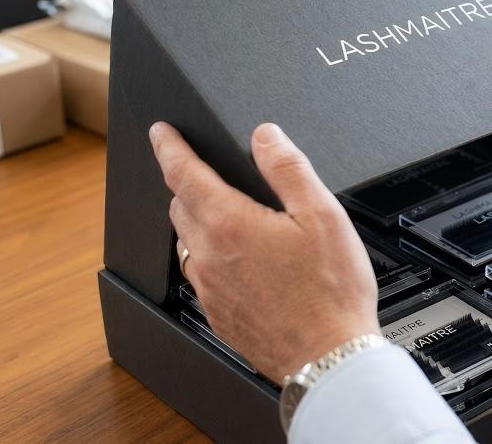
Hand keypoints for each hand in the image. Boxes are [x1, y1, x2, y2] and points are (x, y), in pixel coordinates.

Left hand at [149, 121, 379, 381]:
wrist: (329, 358)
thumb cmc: (331, 292)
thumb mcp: (323, 215)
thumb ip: (288, 168)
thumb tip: (265, 136)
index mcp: (230, 224)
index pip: (182, 173)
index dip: (168, 147)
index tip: (160, 133)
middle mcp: (210, 257)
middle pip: (179, 206)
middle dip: (185, 182)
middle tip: (202, 171)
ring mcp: (210, 290)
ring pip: (187, 243)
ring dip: (196, 220)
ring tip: (223, 214)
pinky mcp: (219, 315)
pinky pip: (200, 275)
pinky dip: (208, 256)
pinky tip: (236, 260)